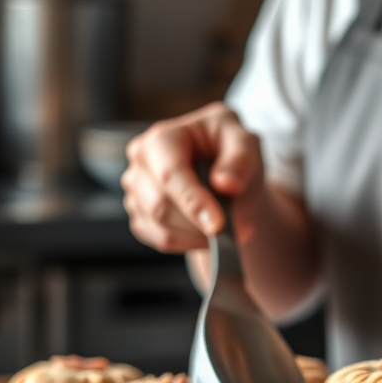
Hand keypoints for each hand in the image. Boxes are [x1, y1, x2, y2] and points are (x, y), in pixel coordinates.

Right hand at [121, 103, 264, 254]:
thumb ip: (240, 159)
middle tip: (239, 229)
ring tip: (227, 231)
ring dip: (199, 237)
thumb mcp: (245, 143)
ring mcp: (137, 192)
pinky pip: (163, 242)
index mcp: (162, 138)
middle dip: (201, 224)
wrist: (226, 176)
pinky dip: (191, 244)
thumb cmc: (230, 152)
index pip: (170, 174)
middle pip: (161, 206)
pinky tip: (208, 232)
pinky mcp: (141, 218)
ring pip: (162, 229)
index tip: (217, 225)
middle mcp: (141, 163)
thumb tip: (225, 183)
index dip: (193, 202)